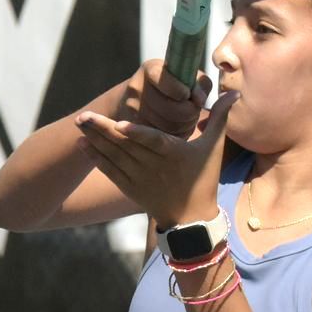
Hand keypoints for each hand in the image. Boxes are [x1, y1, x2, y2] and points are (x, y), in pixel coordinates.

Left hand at [76, 90, 238, 229]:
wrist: (189, 219)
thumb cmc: (203, 178)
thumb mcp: (213, 148)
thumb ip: (219, 118)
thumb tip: (233, 92)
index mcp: (175, 154)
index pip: (154, 141)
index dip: (137, 133)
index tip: (121, 124)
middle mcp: (154, 166)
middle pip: (126, 146)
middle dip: (103, 129)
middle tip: (83, 114)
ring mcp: (139, 178)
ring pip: (114, 156)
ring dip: (94, 140)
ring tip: (79, 122)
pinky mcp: (130, 187)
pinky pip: (109, 171)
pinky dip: (95, 158)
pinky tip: (81, 143)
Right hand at [116, 59, 209, 140]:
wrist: (128, 102)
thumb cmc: (167, 87)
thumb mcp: (183, 77)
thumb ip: (199, 83)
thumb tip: (200, 100)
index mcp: (151, 69)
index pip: (167, 81)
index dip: (182, 92)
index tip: (187, 95)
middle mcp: (137, 88)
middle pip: (174, 109)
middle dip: (191, 113)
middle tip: (193, 112)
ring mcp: (132, 110)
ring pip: (170, 127)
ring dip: (185, 126)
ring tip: (184, 120)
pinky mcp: (132, 130)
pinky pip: (163, 139)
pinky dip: (174, 136)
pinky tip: (174, 130)